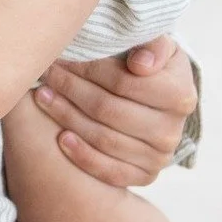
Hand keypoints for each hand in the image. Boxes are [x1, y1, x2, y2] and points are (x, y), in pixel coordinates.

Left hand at [31, 36, 195, 187]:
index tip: (62, 57)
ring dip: (67, 117)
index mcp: (179, 94)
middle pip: (108, 110)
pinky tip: (61, 138)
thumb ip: (153, 45)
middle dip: (71, 89)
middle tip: (46, 74)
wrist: (160, 99)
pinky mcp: (146, 176)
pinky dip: (83, 156)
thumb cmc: (150, 64)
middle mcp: (171, 130)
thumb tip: (140, 64)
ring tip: (43, 96)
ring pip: (104, 139)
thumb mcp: (158, 45)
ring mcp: (160, 157)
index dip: (88, 70)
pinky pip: (110, 172)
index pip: (123, 82)